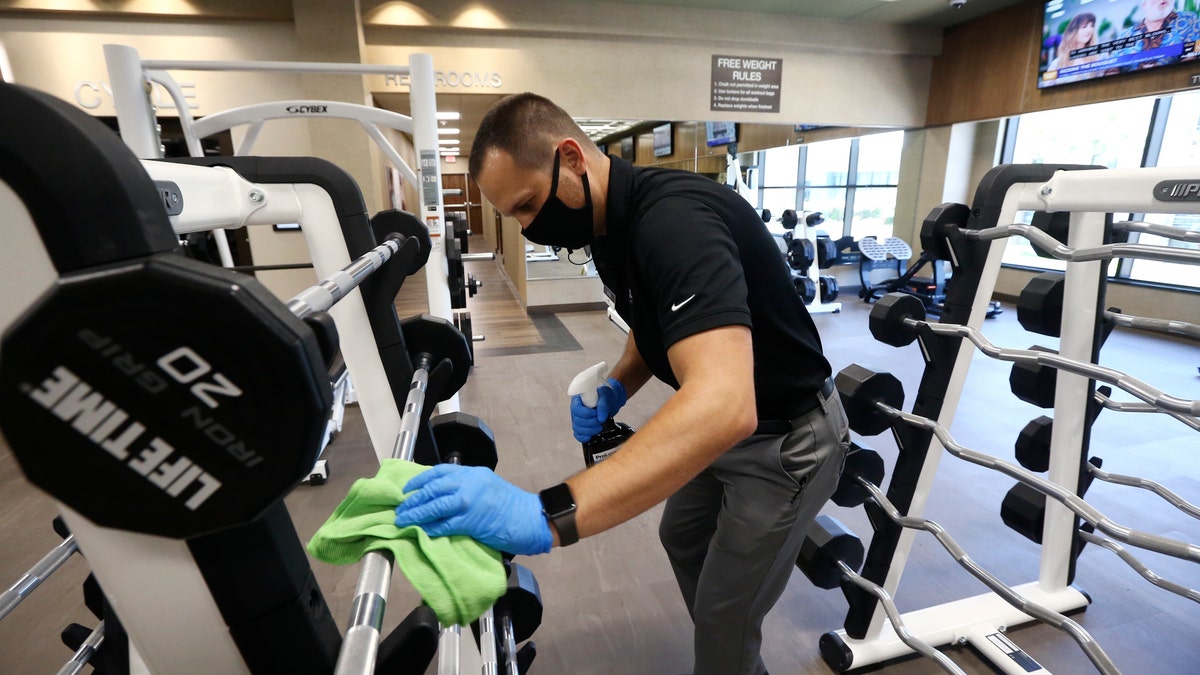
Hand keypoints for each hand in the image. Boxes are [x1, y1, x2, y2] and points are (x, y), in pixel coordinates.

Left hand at [394, 464, 551, 555]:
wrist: (533, 517)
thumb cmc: (513, 506)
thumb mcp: (488, 486)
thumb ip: (467, 488)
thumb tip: (443, 498)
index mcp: (473, 473)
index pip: (439, 472)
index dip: (420, 480)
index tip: (407, 488)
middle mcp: (469, 483)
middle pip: (433, 488)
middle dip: (414, 499)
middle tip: (400, 508)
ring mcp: (470, 501)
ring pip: (435, 506)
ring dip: (416, 514)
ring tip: (403, 520)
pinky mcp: (471, 521)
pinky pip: (445, 524)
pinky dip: (431, 528)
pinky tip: (422, 531)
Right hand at [569, 377, 626, 441]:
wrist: (610, 401)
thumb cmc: (606, 396)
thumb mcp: (606, 396)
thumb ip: (603, 405)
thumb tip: (601, 417)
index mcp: (578, 399)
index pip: (576, 409)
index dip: (586, 413)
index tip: (596, 413)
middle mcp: (576, 410)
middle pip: (577, 420)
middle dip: (591, 423)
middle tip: (600, 420)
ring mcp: (578, 419)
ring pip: (577, 429)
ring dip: (590, 430)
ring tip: (600, 426)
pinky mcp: (581, 426)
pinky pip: (578, 434)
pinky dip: (584, 437)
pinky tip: (590, 436)